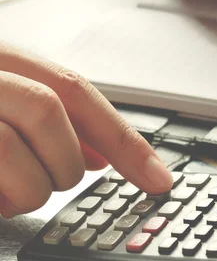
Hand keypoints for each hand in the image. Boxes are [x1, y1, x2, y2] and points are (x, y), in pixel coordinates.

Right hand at [0, 43, 172, 218]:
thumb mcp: (4, 103)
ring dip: (26, 189)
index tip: (158, 178)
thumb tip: (99, 160)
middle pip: (47, 110)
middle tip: (54, 182)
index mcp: (1, 58)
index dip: (123, 138)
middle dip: (64, 163)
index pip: (75, 88)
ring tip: (12, 194)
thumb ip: (51, 123)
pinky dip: (1, 202)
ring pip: (7, 147)